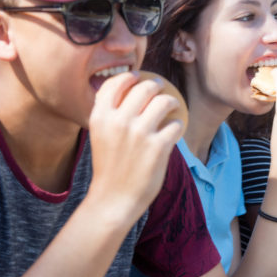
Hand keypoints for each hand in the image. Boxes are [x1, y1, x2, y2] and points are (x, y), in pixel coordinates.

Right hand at [88, 72, 183, 219]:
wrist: (113, 199)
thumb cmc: (108, 167)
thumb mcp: (99, 135)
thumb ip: (110, 114)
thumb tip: (128, 90)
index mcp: (100, 116)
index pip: (116, 83)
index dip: (129, 76)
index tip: (138, 76)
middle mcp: (119, 120)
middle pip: (144, 88)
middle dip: (156, 84)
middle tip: (161, 88)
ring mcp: (140, 133)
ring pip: (164, 102)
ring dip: (171, 102)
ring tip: (173, 106)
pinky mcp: (158, 146)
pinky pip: (175, 125)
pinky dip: (177, 125)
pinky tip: (175, 129)